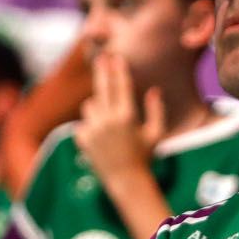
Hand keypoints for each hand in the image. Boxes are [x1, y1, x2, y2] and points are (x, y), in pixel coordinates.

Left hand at [76, 53, 164, 188]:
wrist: (125, 181)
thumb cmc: (144, 157)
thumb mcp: (156, 133)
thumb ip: (156, 110)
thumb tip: (154, 90)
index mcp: (127, 116)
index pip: (121, 85)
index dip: (118, 69)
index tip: (116, 57)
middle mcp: (108, 120)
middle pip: (101, 87)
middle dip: (101, 71)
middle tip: (100, 58)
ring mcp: (93, 129)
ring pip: (90, 105)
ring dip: (97, 107)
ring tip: (108, 122)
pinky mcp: (82, 138)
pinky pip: (83, 122)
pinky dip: (90, 125)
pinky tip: (101, 139)